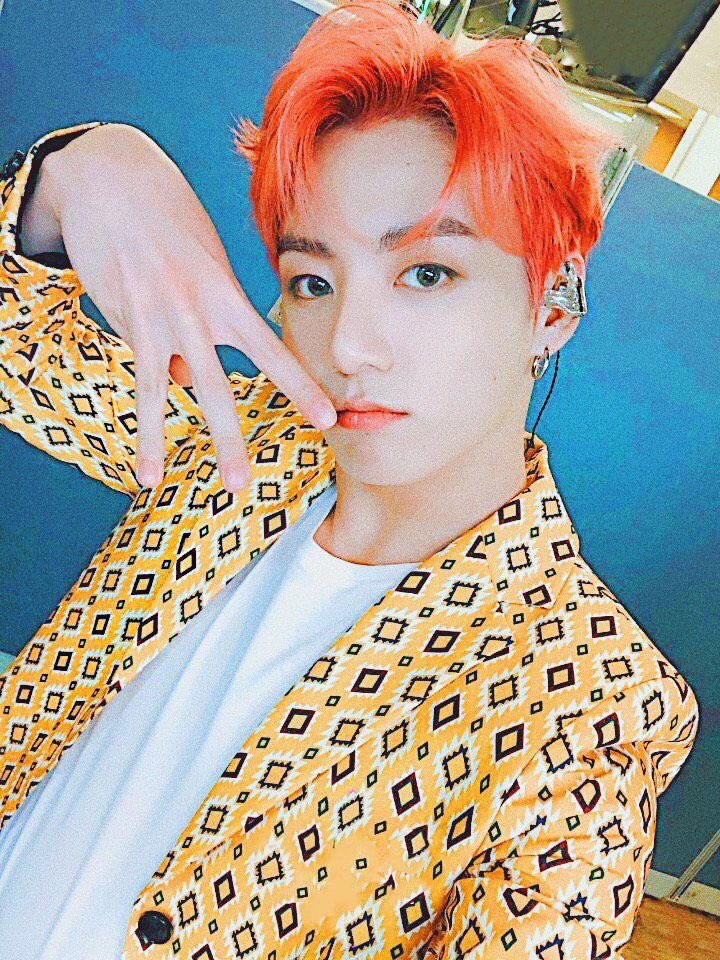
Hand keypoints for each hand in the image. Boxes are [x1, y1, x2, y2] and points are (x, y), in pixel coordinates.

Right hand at [26, 123, 336, 490]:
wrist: (113, 180)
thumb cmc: (168, 223)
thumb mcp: (200, 268)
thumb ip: (201, 328)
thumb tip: (186, 383)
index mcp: (227, 296)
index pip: (269, 352)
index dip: (298, 388)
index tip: (327, 419)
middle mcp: (197, 311)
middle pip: (221, 385)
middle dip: (234, 436)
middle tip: (251, 482)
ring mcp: (159, 319)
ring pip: (177, 393)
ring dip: (192, 444)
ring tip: (221, 488)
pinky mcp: (127, 322)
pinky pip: (142, 384)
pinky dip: (145, 432)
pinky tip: (146, 471)